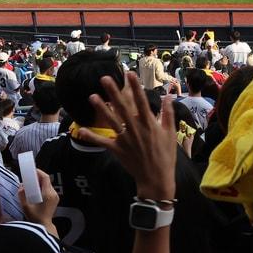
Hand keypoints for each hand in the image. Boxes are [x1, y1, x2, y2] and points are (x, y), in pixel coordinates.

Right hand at [18, 170, 58, 227]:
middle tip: (29, 177)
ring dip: (40, 183)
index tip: (32, 170)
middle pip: (47, 181)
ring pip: (48, 185)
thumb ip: (22, 195)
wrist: (44, 226)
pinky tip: (36, 191)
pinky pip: (49, 190)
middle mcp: (53, 194)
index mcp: (48, 194)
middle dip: (38, 177)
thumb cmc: (35, 217)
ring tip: (31, 183)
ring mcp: (55, 197)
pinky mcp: (55, 199)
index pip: (45, 178)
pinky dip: (42, 188)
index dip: (39, 172)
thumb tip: (21, 186)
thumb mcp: (26, 207)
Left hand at [75, 72, 177, 200]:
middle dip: (114, 92)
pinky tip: (81, 129)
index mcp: (149, 124)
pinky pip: (103, 142)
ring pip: (111, 121)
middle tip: (104, 79)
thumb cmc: (166, 155)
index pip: (142, 102)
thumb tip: (168, 97)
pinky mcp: (117, 150)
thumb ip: (168, 114)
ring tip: (92, 96)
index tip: (130, 74)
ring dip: (101, 108)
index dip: (136, 87)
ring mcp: (125, 140)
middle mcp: (136, 129)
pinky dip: (92, 137)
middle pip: (123, 108)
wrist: (156, 178)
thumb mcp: (171, 133)